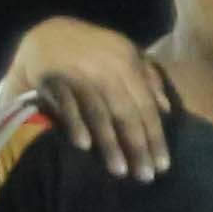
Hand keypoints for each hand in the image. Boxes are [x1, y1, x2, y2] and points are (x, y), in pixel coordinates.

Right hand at [0, 20, 174, 176]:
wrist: (45, 35)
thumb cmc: (92, 52)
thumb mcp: (123, 55)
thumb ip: (147, 78)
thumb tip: (166, 109)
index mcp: (126, 60)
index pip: (145, 104)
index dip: (155, 136)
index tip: (162, 165)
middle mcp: (105, 65)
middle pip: (126, 112)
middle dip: (138, 146)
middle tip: (145, 176)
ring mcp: (78, 70)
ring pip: (99, 112)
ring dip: (110, 144)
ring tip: (120, 171)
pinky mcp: (52, 76)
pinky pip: (67, 105)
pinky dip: (76, 124)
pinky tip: (84, 147)